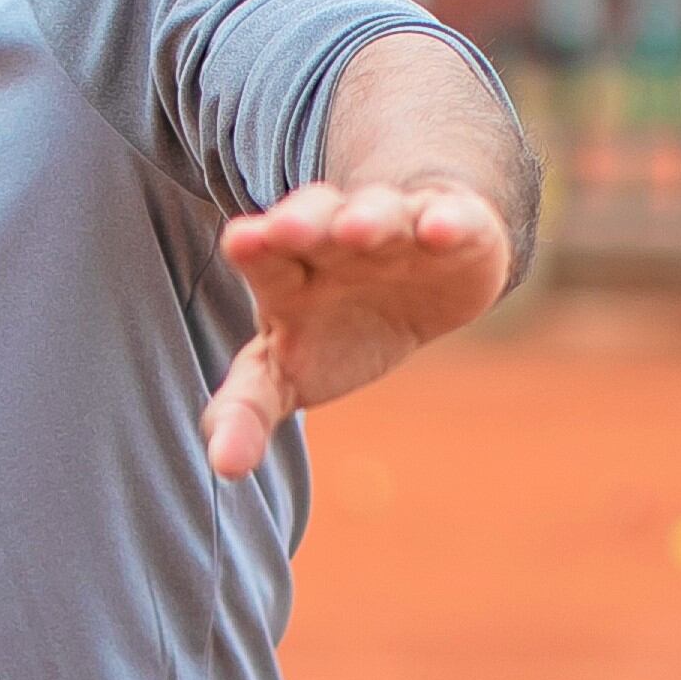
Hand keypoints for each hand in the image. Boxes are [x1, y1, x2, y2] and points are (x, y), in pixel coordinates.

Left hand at [201, 173, 511, 479]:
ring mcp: (395, 231)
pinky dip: (448, 223)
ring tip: (355, 228)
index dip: (254, 251)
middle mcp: (334, 241)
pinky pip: (451, 220)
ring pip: (378, 213)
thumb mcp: (283, 377)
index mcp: (285, 277)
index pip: (264, 262)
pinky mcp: (455, 229)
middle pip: (313, 222)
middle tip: (285, 228)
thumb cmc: (337, 335)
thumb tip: (225, 466)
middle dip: (301, 223)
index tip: (241, 241)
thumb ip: (246, 411)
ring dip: (367, 218)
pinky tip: (441, 230)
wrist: (424, 286)